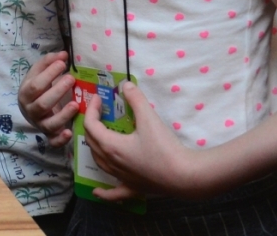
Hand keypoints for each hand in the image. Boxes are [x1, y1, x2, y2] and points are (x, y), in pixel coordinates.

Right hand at [17, 51, 77, 146]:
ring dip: (63, 115)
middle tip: (71, 79)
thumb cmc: (38, 88)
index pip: (36, 85)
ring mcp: (40, 124)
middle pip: (42, 104)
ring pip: (49, 124)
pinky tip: (69, 132)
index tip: (63, 63)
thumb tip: (63, 54)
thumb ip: (49, 63)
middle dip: (57, 92)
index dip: (49, 74)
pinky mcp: (49, 136)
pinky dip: (60, 140)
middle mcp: (31, 111)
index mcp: (26, 94)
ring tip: (75, 104)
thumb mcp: (38, 74)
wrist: (30, 108)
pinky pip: (53, 142)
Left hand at [83, 81, 212, 200]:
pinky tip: (96, 193)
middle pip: (91, 142)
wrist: (185, 176)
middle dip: (92, 125)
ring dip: (94, 148)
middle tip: (99, 114)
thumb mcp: (149, 118)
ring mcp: (121, 177)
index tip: (99, 99)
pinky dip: (103, 192)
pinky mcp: (133, 188)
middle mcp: (110, 163)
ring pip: (99, 162)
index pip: (91, 125)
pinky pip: (113, 193)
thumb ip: (136, 99)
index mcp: (110, 145)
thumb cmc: (165, 147)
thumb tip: (125, 85)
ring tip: (99, 138)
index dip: (92, 110)